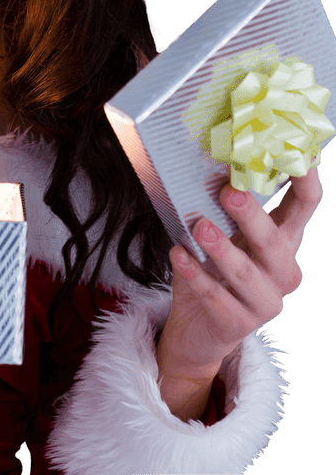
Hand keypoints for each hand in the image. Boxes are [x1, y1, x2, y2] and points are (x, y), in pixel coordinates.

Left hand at [156, 167, 322, 414]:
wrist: (196, 327)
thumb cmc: (213, 269)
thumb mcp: (222, 232)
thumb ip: (222, 204)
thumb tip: (213, 161)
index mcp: (283, 241)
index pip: (304, 207)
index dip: (305, 181)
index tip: (298, 155)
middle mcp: (281, 271)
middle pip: (274, 242)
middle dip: (252, 217)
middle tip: (229, 193)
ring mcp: (264, 302)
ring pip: (247, 274)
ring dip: (223, 249)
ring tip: (200, 228)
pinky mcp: (238, 324)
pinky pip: (216, 297)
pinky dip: (195, 275)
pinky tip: (178, 256)